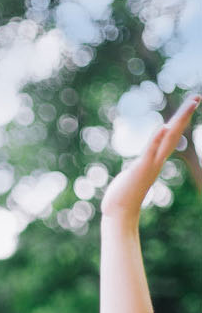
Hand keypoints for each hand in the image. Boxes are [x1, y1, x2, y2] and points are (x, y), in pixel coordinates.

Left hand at [101, 92, 200, 223]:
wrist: (119, 214)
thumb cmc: (122, 198)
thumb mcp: (132, 177)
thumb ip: (137, 171)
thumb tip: (134, 171)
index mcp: (155, 160)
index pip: (170, 136)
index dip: (179, 121)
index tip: (188, 106)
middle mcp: (157, 161)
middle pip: (175, 133)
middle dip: (185, 115)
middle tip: (197, 97)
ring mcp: (150, 164)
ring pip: (168, 139)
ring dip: (179, 121)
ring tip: (190, 105)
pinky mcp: (140, 168)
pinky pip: (150, 151)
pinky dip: (157, 139)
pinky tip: (164, 126)